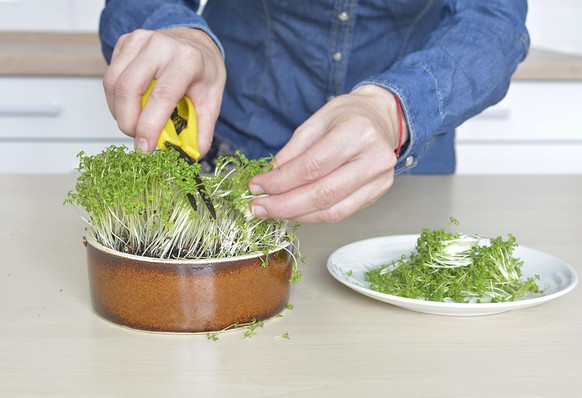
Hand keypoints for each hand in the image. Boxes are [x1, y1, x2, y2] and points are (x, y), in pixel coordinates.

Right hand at [102, 27, 225, 155]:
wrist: (195, 42)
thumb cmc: (203, 70)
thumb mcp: (212, 100)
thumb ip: (202, 129)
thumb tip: (193, 154)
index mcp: (187, 59)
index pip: (161, 96)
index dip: (149, 126)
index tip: (144, 148)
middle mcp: (160, 45)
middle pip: (128, 89)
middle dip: (128, 123)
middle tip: (139, 138)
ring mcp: (139, 41)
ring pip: (113, 84)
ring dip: (120, 113)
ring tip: (136, 123)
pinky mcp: (124, 43)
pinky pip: (110, 77)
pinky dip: (116, 100)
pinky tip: (132, 106)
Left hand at [248, 85, 407, 222]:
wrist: (382, 119)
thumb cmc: (349, 116)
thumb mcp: (316, 121)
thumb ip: (293, 151)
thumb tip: (270, 178)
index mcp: (356, 133)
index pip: (311, 167)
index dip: (280, 182)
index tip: (256, 186)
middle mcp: (373, 159)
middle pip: (322, 194)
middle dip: (284, 205)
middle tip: (258, 207)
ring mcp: (379, 180)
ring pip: (331, 210)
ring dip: (296, 215)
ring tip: (272, 211)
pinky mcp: (377, 194)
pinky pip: (340, 213)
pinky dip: (313, 215)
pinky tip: (294, 211)